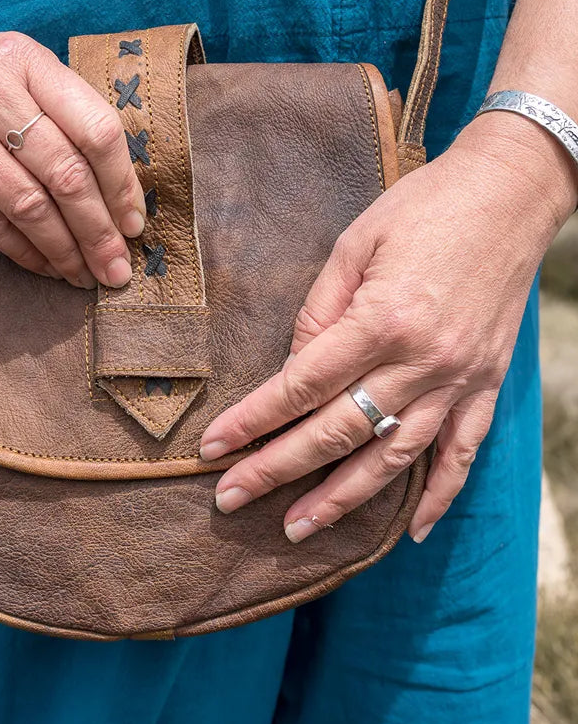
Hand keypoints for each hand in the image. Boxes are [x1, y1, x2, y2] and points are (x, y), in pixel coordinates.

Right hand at [0, 19, 144, 287]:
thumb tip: (117, 190)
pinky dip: (23, 252)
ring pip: (28, 205)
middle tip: (118, 269)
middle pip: (66, 174)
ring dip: (65, 250)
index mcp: (25, 60)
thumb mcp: (10, 69)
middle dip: (100, 232)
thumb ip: (59, 112)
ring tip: (86, 276)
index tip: (135, 225)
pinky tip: (45, 266)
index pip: (96, 128)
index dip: (123, 185)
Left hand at [199, 113, 574, 543]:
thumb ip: (319, 310)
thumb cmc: (423, 208)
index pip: (300, 387)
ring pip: (392, 456)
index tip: (213, 449)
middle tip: (231, 499)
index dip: (252, 422)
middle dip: (277, 470)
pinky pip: (462, 452)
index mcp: (381, 320)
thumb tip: (293, 368)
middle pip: (336, 432)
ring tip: (297, 528)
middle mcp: (420, 360)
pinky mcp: (486, 384)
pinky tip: (409, 531)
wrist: (510, 193)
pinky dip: (438, 495)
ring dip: (342, 499)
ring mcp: (458, 379)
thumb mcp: (355, 243)